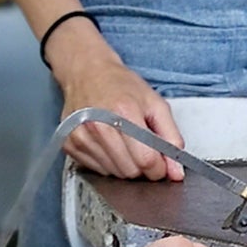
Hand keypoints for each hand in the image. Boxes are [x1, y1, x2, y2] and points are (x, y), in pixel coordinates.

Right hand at [48, 29, 185, 180]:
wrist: (87, 72)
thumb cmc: (121, 85)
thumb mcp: (155, 104)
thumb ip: (171, 138)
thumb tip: (176, 172)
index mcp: (124, 112)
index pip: (146, 160)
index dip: (159, 168)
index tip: (161, 163)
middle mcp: (99, 126)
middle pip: (130, 171)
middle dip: (142, 166)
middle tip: (141, 147)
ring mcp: (82, 136)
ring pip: (114, 174)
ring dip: (125, 165)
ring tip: (123, 142)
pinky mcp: (70, 144)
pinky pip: (98, 171)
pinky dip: (108, 163)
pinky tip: (108, 143)